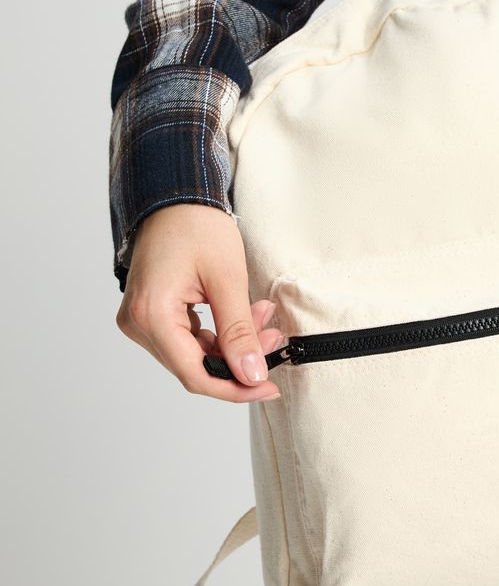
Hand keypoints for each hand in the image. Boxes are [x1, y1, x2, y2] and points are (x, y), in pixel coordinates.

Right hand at [115, 203, 283, 402]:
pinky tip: (243, 316)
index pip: (195, 374)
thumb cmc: (196, 226)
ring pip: (194, 355)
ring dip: (232, 345)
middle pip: (194, 366)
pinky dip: (218, 334)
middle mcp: (138, 323)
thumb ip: (238, 332)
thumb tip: (251, 374)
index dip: (234, 387)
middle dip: (239, 359)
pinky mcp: (151, 315)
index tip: (267, 386)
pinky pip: (187, 340)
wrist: (176, 198)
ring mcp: (141, 320)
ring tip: (262, 318)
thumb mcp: (227, 280)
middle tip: (273, 340)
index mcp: (152, 315)